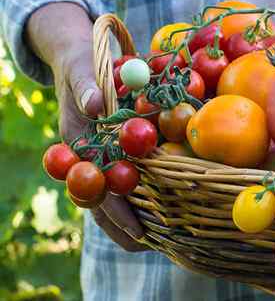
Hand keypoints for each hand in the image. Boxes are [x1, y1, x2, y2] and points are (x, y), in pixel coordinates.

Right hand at [27, 3, 146, 250]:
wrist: (79, 59)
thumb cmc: (82, 64)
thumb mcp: (82, 69)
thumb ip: (86, 86)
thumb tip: (95, 106)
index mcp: (78, 142)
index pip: (96, 186)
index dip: (116, 211)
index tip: (138, 231)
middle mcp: (89, 155)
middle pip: (105, 200)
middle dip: (126, 226)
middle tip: (151, 247)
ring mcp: (101, 155)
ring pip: (116, 194)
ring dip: (135, 217)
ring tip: (158, 242)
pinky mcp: (115, 150)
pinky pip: (128, 176)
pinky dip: (143, 193)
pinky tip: (163, 209)